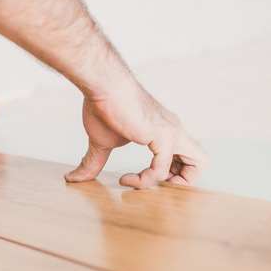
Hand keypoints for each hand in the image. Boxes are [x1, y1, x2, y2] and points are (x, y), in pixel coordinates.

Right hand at [64, 74, 206, 187]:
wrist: (102, 87)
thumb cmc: (103, 107)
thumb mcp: (101, 142)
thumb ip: (93, 162)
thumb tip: (73, 177)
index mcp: (164, 129)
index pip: (183, 156)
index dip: (170, 172)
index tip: (143, 176)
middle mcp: (173, 129)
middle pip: (198, 160)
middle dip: (180, 180)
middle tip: (148, 182)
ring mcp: (171, 132)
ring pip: (197, 163)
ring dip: (171, 183)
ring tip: (137, 183)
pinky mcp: (163, 136)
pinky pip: (161, 168)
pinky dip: (144, 179)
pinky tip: (125, 178)